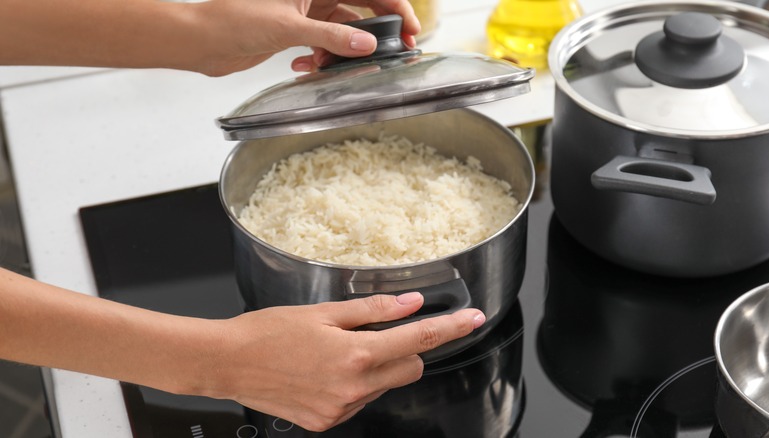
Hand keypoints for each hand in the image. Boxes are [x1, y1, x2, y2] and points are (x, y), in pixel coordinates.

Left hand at [0, 0, 420, 75]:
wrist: (200, 41)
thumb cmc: (231, 19)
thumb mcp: (287, 26)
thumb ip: (331, 35)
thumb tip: (366, 43)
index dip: (394, 6)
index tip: (411, 28)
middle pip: (360, 8)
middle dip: (375, 32)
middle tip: (394, 52)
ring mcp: (305, 13)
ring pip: (342, 30)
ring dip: (342, 51)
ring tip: (335, 64)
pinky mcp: (295, 32)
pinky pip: (324, 45)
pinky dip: (320, 58)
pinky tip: (305, 66)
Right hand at [208, 292, 484, 431]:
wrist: (227, 363)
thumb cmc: (268, 331)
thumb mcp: (324, 311)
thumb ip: (374, 310)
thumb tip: (412, 304)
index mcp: (356, 354)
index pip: (419, 341)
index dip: (450, 328)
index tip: (472, 319)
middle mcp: (354, 388)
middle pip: (409, 368)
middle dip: (407, 349)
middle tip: (384, 331)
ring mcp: (340, 409)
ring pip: (384, 385)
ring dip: (378, 367)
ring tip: (340, 350)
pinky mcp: (326, 422)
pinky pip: (359, 400)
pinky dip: (356, 384)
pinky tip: (328, 370)